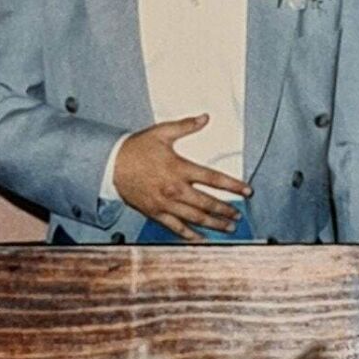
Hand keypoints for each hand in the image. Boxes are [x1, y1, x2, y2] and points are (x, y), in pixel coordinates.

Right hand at [113, 114, 252, 240]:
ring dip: (214, 224)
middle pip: (208, 203)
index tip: (247, 191)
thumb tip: (205, 118)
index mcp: (180, 168)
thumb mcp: (162, 132)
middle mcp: (175, 189)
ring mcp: (165, 204)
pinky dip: (191, 235)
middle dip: (226, 210)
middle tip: (239, 215)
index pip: (213, 179)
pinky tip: (203, 240)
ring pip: (195, 218)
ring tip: (228, 228)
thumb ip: (186, 126)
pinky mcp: (156, 213)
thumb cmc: (137, 147)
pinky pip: (176, 228)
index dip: (233, 186)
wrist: (111, 165)